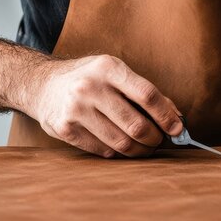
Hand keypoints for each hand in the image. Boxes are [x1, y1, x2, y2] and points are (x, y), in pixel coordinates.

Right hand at [26, 55, 183, 157]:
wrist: (42, 84)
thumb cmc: (90, 79)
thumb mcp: (115, 73)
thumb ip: (144, 93)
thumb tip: (176, 118)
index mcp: (109, 68)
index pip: (147, 95)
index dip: (166, 116)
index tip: (178, 129)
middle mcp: (90, 87)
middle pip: (136, 125)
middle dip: (155, 138)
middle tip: (159, 141)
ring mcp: (76, 109)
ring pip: (121, 142)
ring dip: (139, 150)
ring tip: (145, 148)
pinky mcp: (65, 129)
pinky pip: (103, 150)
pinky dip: (118, 152)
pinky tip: (120, 146)